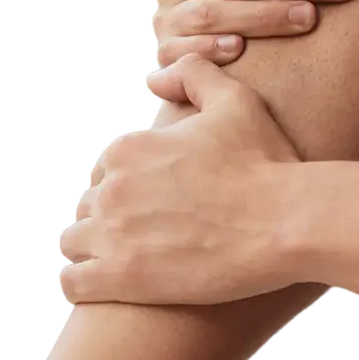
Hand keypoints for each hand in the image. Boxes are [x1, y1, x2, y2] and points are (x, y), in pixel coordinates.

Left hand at [59, 55, 304, 306]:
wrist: (286, 221)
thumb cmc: (265, 162)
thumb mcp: (236, 100)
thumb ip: (192, 75)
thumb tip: (153, 81)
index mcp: (130, 149)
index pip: (104, 167)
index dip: (127, 181)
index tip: (153, 198)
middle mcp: (111, 188)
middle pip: (88, 204)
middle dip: (110, 216)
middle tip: (145, 231)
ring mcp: (111, 235)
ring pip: (74, 242)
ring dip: (93, 249)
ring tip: (124, 260)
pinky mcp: (119, 278)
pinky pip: (72, 283)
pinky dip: (82, 283)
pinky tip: (106, 285)